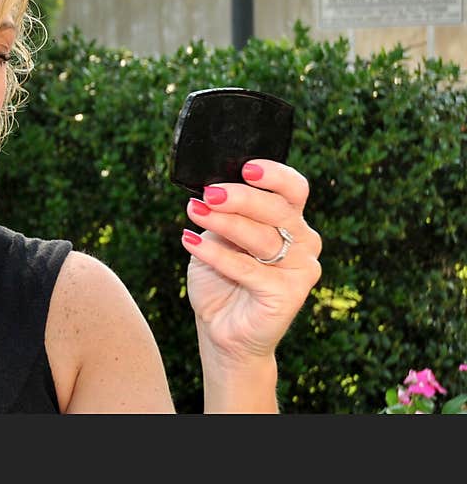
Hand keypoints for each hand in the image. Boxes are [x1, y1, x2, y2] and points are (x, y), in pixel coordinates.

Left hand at [181, 159, 321, 370]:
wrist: (221, 327)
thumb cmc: (221, 277)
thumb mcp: (218, 237)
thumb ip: (225, 214)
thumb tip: (212, 190)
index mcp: (290, 220)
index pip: (293, 189)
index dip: (274, 175)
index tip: (246, 167)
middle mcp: (303, 241)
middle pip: (278, 209)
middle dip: (241, 198)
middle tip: (210, 194)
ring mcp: (301, 268)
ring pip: (262, 237)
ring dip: (224, 222)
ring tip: (196, 212)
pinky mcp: (289, 294)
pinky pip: (248, 268)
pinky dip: (216, 254)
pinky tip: (190, 242)